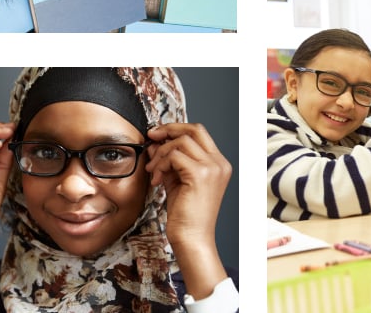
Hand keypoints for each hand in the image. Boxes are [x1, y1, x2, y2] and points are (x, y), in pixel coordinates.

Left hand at [146, 123, 230, 246]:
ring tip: (153, 170)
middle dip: (169, 130)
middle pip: (194, 130)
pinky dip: (161, 164)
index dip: (177, 129)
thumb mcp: (178, 181)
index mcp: (218, 163)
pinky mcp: (200, 175)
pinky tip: (156, 179)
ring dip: (161, 153)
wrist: (192, 240)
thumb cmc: (186, 216)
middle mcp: (219, 163)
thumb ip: (170, 161)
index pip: (199, 133)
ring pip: (182, 142)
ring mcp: (212, 167)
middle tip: (152, 137)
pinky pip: (175, 156)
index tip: (158, 134)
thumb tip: (155, 143)